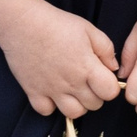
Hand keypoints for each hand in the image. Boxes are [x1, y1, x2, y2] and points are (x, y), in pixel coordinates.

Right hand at [0, 2, 121, 118]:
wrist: (22, 24)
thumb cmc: (58, 24)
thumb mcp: (89, 30)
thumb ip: (106, 50)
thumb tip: (114, 68)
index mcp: (87, 67)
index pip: (110, 92)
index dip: (111, 87)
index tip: (104, 77)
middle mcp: (71, 83)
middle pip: (94, 105)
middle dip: (97, 95)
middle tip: (89, 81)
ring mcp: (51, 89)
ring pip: (73, 113)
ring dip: (78, 104)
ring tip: (74, 90)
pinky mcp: (33, 92)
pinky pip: (46, 111)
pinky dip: (51, 106)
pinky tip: (53, 92)